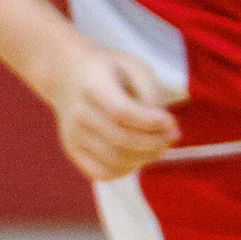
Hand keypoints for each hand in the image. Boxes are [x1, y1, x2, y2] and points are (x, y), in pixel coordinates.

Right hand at [49, 47, 180, 181]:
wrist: (68, 74)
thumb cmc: (109, 70)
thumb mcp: (134, 67)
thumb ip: (151, 93)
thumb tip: (164, 127)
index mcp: (92, 84)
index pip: (121, 112)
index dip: (150, 122)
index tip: (171, 121)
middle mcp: (78, 112)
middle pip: (120, 139)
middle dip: (155, 142)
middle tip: (173, 135)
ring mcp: (72, 134)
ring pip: (115, 160)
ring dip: (145, 157)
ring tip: (160, 145)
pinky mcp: (72, 150)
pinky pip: (102, 172)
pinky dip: (127, 169)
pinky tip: (139, 156)